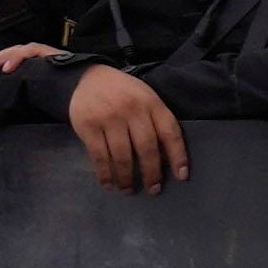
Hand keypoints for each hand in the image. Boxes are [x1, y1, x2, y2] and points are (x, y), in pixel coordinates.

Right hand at [64, 64, 190, 192]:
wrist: (86, 77)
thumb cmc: (123, 93)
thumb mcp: (146, 99)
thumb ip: (156, 122)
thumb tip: (166, 159)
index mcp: (152, 103)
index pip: (170, 132)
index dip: (178, 156)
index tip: (181, 177)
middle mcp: (132, 110)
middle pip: (147, 148)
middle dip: (152, 173)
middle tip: (154, 190)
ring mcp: (109, 117)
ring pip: (122, 155)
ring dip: (127, 177)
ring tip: (129, 190)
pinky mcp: (87, 125)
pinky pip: (99, 155)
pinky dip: (105, 173)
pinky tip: (109, 184)